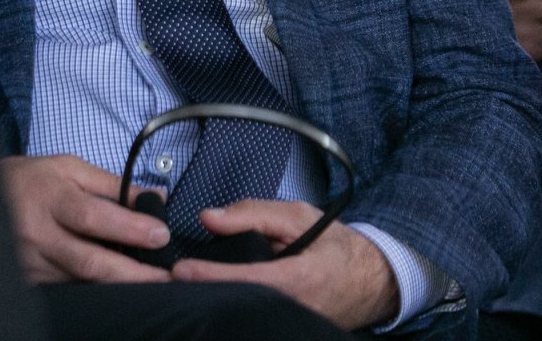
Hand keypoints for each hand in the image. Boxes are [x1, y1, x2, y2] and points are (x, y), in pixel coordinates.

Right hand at [0, 154, 171, 284]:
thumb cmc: (30, 179)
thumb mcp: (68, 167)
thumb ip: (111, 184)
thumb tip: (154, 198)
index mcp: (49, 198)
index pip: (92, 217)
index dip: (128, 228)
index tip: (161, 235)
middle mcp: (37, 234)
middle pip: (89, 261)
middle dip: (132, 272)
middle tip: (166, 275)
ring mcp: (30, 263)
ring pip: (80, 280)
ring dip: (117, 283)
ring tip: (150, 282)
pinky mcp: (28, 282)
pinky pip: (67, 289)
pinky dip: (94, 288)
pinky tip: (116, 286)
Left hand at [171, 200, 398, 328]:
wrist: (370, 282)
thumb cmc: (336, 246)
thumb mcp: (299, 216)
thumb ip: (254, 213)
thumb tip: (209, 217)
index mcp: (296, 280)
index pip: (244, 280)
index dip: (209, 276)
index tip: (181, 269)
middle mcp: (289, 309)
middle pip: (234, 301)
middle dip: (203, 290)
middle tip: (172, 276)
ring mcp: (284, 324)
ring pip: (238, 312)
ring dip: (212, 298)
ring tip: (186, 283)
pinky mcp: (280, 328)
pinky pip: (247, 316)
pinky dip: (228, 303)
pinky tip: (210, 292)